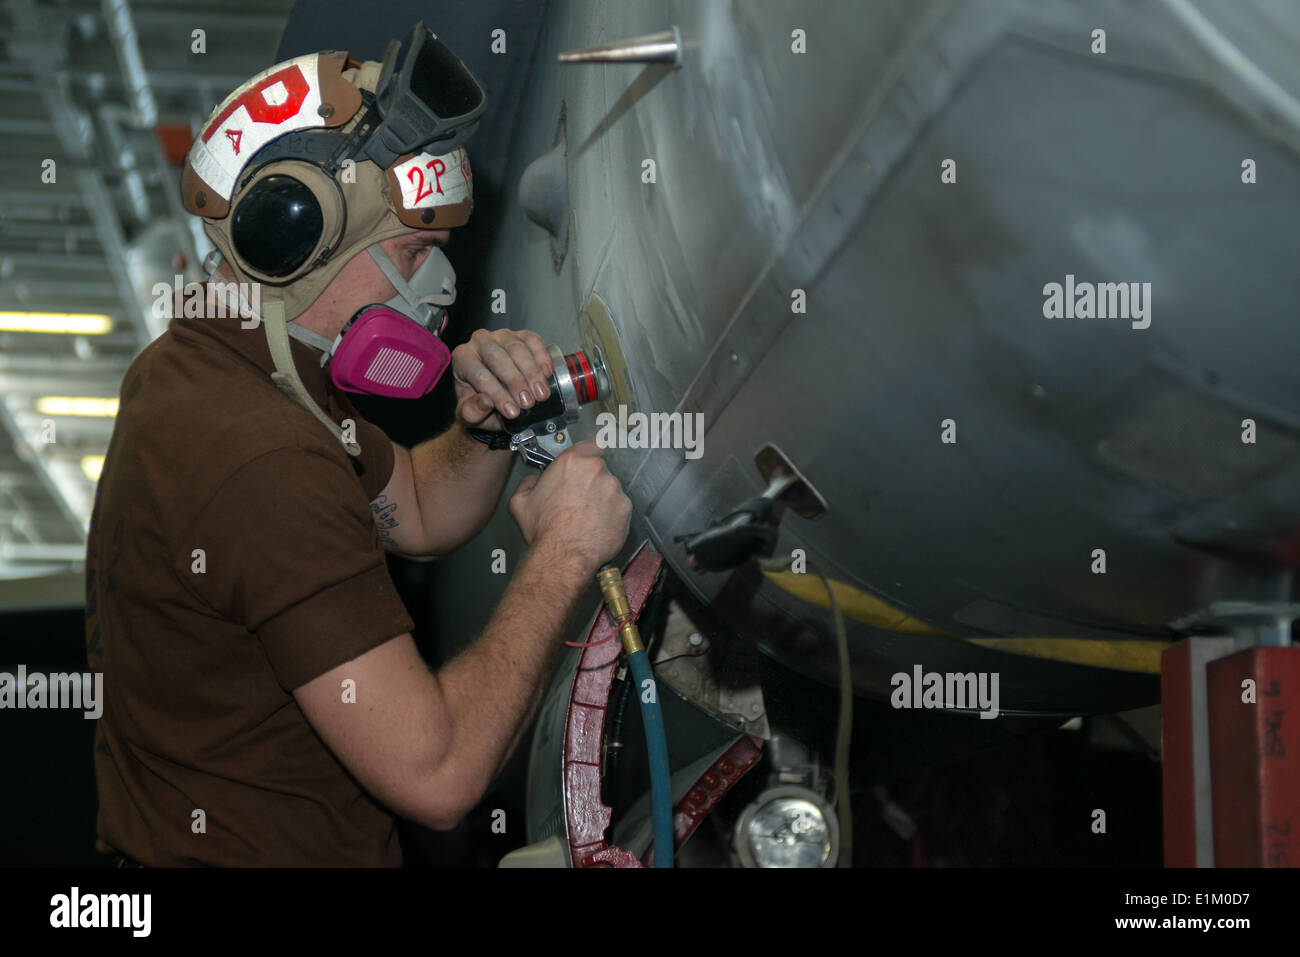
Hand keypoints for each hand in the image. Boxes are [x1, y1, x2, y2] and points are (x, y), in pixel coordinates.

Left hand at [452, 328, 552, 431]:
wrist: (497, 396)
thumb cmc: (481, 403)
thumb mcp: (470, 414)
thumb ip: (472, 412)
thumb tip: (485, 402)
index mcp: (462, 358)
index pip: (479, 374)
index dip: (496, 394)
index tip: (511, 411)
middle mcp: (480, 342)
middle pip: (498, 357)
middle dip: (515, 382)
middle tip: (527, 403)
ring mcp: (502, 335)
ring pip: (517, 348)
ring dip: (531, 373)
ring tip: (540, 395)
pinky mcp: (522, 335)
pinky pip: (533, 340)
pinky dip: (542, 357)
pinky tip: (547, 374)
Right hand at [508, 439, 631, 576]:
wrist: (563, 555)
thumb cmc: (545, 530)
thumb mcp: (520, 502)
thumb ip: (527, 484)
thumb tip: (532, 482)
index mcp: (571, 462)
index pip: (590, 445)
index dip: (589, 454)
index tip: (588, 462)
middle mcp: (595, 470)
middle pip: (599, 470)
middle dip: (591, 482)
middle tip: (579, 500)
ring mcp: (613, 488)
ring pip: (611, 489)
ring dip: (603, 499)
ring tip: (588, 517)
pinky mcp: (625, 507)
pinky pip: (620, 507)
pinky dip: (612, 514)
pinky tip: (598, 525)